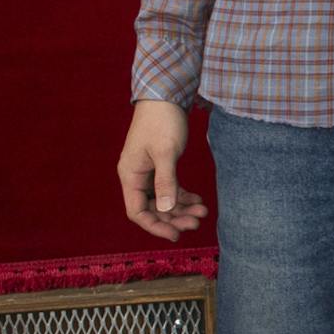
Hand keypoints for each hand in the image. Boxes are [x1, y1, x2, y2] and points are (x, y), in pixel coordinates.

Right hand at [117, 100, 208, 241]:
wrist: (166, 97)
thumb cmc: (162, 122)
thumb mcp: (166, 152)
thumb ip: (166, 181)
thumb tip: (166, 208)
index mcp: (130, 175)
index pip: (136, 211)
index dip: (155, 226)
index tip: (175, 235)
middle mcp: (136, 177)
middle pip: (152, 208)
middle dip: (173, 218)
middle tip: (197, 222)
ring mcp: (148, 172)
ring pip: (163, 199)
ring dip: (181, 208)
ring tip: (203, 212)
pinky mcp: (161, 165)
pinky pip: (170, 188)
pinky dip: (183, 196)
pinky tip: (199, 201)